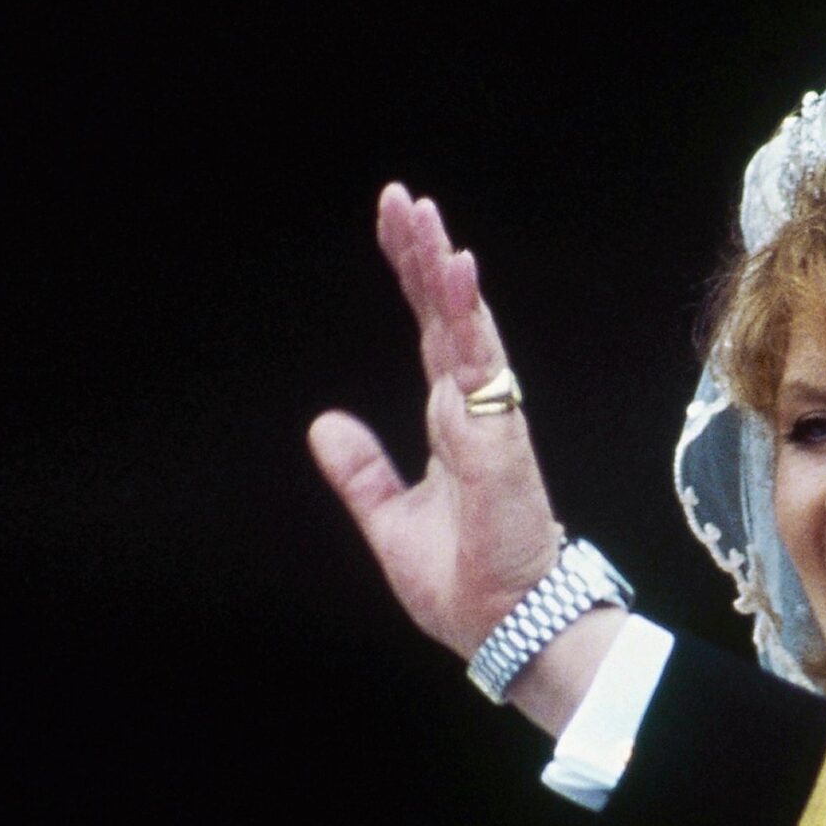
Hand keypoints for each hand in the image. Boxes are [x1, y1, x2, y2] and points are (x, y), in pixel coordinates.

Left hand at [309, 185, 564, 658]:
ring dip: (442, 266)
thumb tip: (324, 424)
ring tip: (421, 213)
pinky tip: (456, 266)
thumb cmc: (464, 582)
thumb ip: (362, 471)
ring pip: (464, 323)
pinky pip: (480, 360)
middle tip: (400, 198)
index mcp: (452, 422)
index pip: (428, 332)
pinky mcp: (498, 435)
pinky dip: (467, 311)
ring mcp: (488, 416)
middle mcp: (473, 408)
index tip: (394, 225)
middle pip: (444, 313)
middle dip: (422, 253)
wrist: (502, 627)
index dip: (412, 277)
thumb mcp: (389, 519)